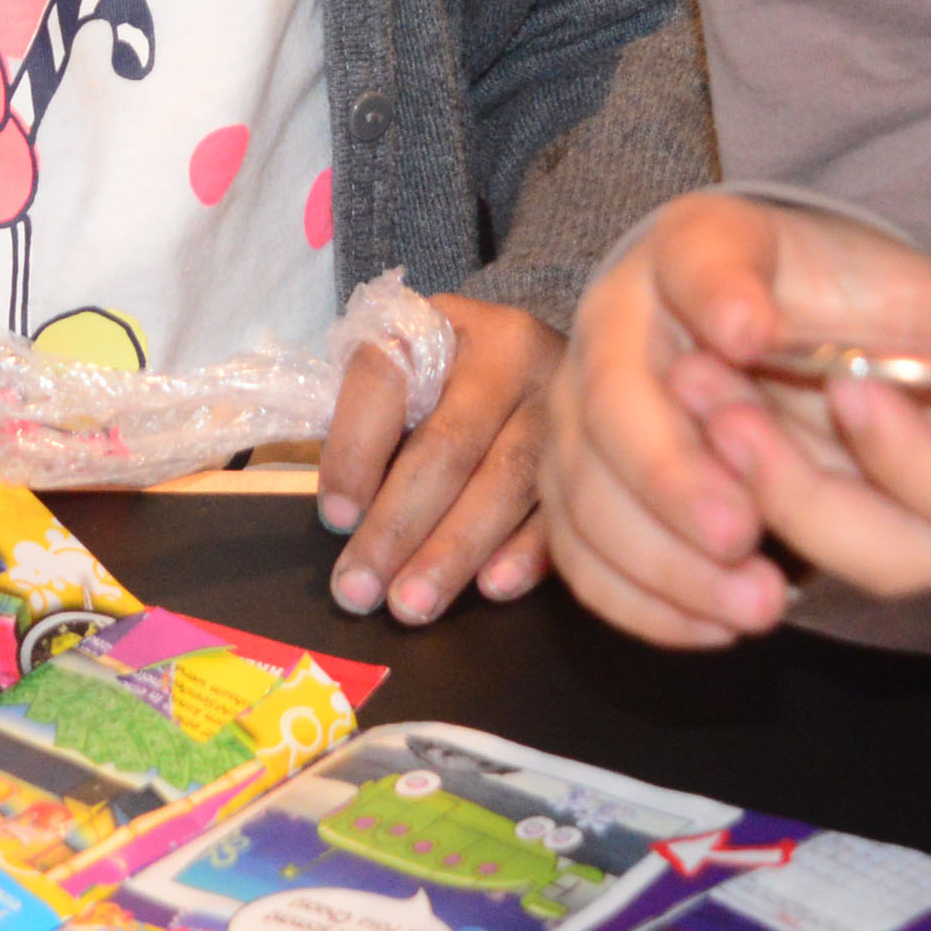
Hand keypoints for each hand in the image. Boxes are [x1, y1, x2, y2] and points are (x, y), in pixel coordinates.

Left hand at [316, 296, 555, 623]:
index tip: (335, 517)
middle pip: (449, 444)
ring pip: (508, 480)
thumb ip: (372, 428)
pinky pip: (560, 504)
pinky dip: (526, 551)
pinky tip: (492, 588)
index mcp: (440, 324)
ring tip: (411, 606)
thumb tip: (349, 517)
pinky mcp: (595, 446)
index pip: (385, 377)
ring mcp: (560, 397)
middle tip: (360, 590)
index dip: (355, 449)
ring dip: (454, 551)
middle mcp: (508, 350)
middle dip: (398, 526)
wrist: (537, 363)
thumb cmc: (444, 385)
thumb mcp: (402, 379)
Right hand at [543, 193, 930, 648]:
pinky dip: (639, 598)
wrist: (746, 319)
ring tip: (754, 601)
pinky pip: (579, 550)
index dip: (718, 298)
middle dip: (675, 472)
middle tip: (745, 527)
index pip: (697, 260)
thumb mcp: (897, 294)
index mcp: (697, 245)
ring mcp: (584, 405)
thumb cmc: (826, 302)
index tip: (753, 336)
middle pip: (617, 400)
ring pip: (589, 489)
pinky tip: (715, 628)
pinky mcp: (581, 480)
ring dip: (662, 558)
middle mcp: (620, 319)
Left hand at [720, 192, 930, 599]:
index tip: (842, 373)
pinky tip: (724, 409)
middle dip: (797, 497)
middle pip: (901, 556)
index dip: (905, 456)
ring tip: (698, 404)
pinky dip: (786, 477)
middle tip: (715, 406)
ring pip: (864, 548)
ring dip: (772, 490)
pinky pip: (860, 515)